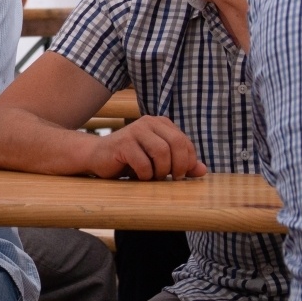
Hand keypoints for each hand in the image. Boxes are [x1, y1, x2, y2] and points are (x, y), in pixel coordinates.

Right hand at [87, 115, 206, 180]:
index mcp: (161, 123)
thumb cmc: (131, 160)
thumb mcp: (160, 162)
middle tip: (173, 178)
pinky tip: (139, 176)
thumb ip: (182, 164)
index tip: (180, 174)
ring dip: (161, 170)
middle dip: (179, 165)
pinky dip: (145, 175)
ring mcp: (134, 130)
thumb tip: (203, 170)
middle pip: (176, 143)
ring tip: (154, 177)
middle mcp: (149, 122)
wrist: (97, 157)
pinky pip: (144, 163)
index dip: (188, 161)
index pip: (185, 142)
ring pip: (162, 152)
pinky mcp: (122, 143)